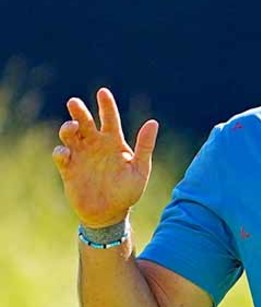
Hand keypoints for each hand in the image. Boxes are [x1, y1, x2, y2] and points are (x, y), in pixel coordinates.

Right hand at [52, 88, 158, 227]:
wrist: (110, 214)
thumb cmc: (128, 191)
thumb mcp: (140, 169)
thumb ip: (145, 146)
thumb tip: (153, 122)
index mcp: (114, 143)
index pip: (110, 118)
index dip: (106, 105)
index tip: (102, 92)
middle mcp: (96, 145)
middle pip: (85, 122)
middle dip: (79, 111)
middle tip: (74, 102)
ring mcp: (81, 156)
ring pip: (70, 135)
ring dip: (68, 128)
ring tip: (72, 127)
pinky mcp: (68, 169)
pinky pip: (60, 155)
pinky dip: (60, 152)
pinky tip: (65, 154)